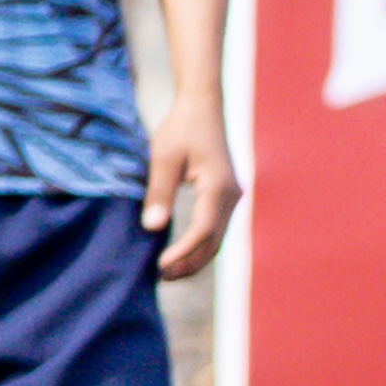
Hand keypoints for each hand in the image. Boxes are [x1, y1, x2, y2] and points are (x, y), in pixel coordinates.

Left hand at [144, 105, 240, 282]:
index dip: (182, 251)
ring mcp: (232, 196)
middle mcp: (231, 195)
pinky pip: (216, 227)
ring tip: (168, 272)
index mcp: (218, 186)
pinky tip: (181, 252)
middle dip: (190, 262)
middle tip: (162, 277)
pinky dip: (200, 243)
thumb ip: (159, 192)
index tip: (160, 265)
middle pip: (214, 241)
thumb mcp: (163, 157)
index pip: (203, 230)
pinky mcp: (226, 195)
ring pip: (218, 237)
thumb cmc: (180, 128)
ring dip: (195, 257)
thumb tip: (153, 227)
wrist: (202, 107)